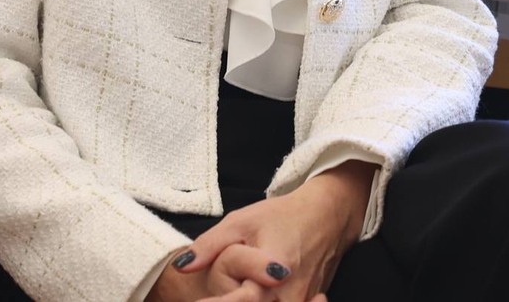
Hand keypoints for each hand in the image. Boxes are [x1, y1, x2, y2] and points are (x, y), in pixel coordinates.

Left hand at [172, 161, 373, 301]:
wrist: (327, 216)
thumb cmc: (282, 216)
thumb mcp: (241, 222)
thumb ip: (209, 246)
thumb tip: (181, 268)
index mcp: (273, 273)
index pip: (242, 301)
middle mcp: (290, 296)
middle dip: (233, 301)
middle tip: (219, 291)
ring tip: (233, 290)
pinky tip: (258, 295)